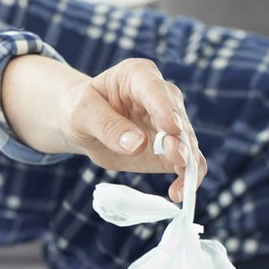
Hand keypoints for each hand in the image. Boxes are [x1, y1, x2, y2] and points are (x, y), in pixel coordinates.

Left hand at [60, 58, 206, 202]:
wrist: (83, 124)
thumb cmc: (80, 109)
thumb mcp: (82, 113)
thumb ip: (107, 126)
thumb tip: (137, 144)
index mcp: (138, 75)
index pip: (155, 89)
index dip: (164, 108)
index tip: (170, 127)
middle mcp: (162, 97)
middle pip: (177, 118)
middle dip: (179, 140)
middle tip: (177, 159)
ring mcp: (170, 124)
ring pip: (188, 142)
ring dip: (188, 163)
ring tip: (181, 186)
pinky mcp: (171, 149)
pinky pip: (187, 163)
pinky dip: (187, 178)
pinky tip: (179, 193)